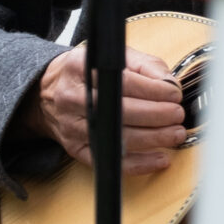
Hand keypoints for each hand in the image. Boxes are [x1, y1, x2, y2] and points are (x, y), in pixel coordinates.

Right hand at [27, 46, 188, 174]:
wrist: (45, 93)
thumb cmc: (85, 75)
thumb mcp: (111, 59)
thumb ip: (144, 66)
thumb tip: (170, 85)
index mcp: (79, 68)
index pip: (123, 82)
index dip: (154, 91)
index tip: (174, 95)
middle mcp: (71, 97)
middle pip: (120, 111)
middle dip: (157, 115)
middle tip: (177, 116)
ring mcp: (71, 125)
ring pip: (116, 137)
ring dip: (152, 139)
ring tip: (174, 134)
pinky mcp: (74, 147)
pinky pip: (107, 160)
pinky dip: (136, 164)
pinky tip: (158, 159)